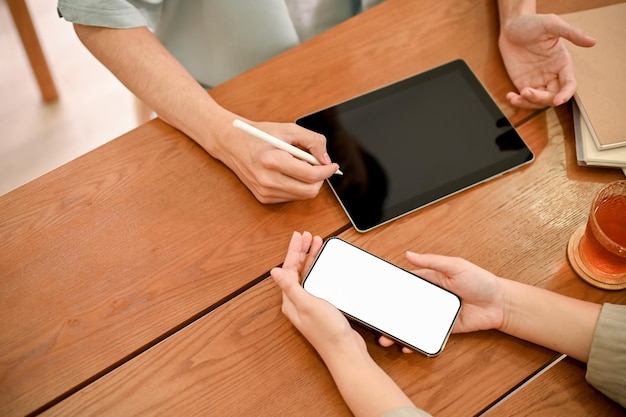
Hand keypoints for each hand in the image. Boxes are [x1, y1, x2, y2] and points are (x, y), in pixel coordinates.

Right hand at [213, 119, 339, 203]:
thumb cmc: (260, 135)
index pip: (310, 175)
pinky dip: (296, 186)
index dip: (326, 171)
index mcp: (272, 160)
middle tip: (320, 167)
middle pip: (309, 191)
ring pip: (302, 196)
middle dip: (320, 180)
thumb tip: (326, 160)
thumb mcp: (289, 129)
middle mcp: (267, 180)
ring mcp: (264, 192)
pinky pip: (291, 197)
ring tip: (298, 165)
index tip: (332, 165)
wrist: (232, 143)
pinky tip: (287, 173)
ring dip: (308, 183)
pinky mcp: (263, 198)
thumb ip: (313, 141)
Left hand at [271, 232, 366, 357]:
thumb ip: (290, 287)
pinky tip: (324, 264)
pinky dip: (320, 269)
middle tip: (308, 236)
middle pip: (297, 269)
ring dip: (311, 258)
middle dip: (302, 251)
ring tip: (316, 243)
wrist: (345, 351)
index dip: (294, 250)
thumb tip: (273, 272)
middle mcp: (298, 301)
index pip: (289, 268)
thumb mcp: (307, 303)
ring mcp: (310, 304)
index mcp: (291, 300)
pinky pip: (317, 281)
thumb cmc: (327, 331)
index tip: (299, 236)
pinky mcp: (322, 307)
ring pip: (308, 274)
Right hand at [379, 253, 505, 349]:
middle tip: (376, 320)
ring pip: (411, 322)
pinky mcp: (443, 328)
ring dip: (398, 330)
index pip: (405, 284)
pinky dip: (415, 341)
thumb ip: (432, 260)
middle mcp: (429, 297)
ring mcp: (435, 314)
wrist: (500, 304)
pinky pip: (426, 335)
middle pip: (404, 306)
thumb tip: (410, 254)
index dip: (390, 289)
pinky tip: (407, 345)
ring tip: (386, 337)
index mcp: (429, 280)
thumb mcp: (455, 265)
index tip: (376, 294)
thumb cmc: (480, 280)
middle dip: (389, 314)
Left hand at [498, 13, 594, 107]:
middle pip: (553, 96)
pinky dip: (518, 101)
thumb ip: (571, 33)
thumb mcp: (552, 24)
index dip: (565, 94)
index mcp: (562, 63)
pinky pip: (524, 98)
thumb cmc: (532, 23)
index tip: (558, 101)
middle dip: (542, 99)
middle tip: (527, 92)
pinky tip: (510, 97)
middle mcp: (552, 74)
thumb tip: (592, 42)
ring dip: (528, 103)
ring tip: (517, 96)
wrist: (511, 26)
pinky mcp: (523, 82)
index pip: (569, 84)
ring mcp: (537, 80)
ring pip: (538, 101)